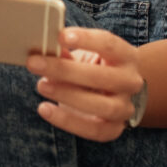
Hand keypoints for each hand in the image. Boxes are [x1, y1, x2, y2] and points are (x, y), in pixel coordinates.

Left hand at [25, 26, 143, 140]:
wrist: (116, 95)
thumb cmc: (94, 69)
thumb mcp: (85, 57)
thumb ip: (68, 54)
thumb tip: (46, 50)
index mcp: (126, 57)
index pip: (109, 44)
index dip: (86, 39)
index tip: (60, 36)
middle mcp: (131, 82)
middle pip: (101, 77)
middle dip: (65, 70)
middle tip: (35, 63)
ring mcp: (125, 107)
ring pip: (101, 105)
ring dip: (67, 95)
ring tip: (41, 85)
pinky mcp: (114, 129)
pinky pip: (93, 129)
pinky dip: (66, 120)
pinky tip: (45, 109)